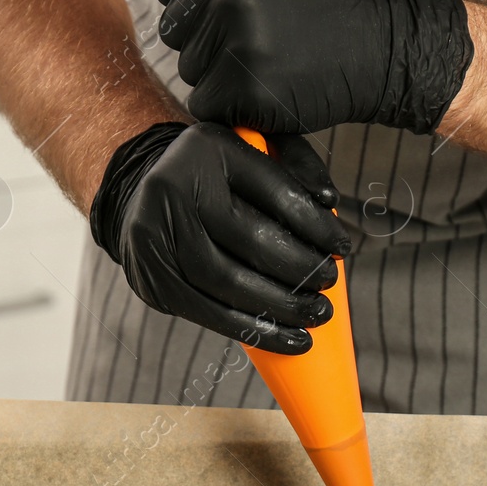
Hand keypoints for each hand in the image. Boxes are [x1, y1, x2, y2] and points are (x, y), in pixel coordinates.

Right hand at [89, 121, 348, 354]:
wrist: (144, 194)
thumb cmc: (218, 176)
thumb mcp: (256, 149)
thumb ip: (297, 165)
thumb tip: (329, 204)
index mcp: (209, 147)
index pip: (275, 192)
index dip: (315, 225)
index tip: (342, 248)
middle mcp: (174, 185)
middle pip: (249, 239)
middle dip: (299, 270)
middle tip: (327, 287)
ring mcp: (153, 233)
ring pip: (226, 281)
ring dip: (278, 306)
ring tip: (314, 316)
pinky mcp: (149, 276)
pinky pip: (205, 311)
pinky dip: (249, 328)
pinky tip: (284, 337)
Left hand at [132, 0, 472, 134]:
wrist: (378, 49)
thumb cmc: (319, 4)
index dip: (196, 4)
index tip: (232, 12)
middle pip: (174, 31)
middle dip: (206, 41)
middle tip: (257, 41)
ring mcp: (237, 41)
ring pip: (189, 70)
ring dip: (219, 75)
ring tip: (268, 63)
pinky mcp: (243, 87)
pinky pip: (205, 104)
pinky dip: (230, 106)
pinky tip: (267, 89)